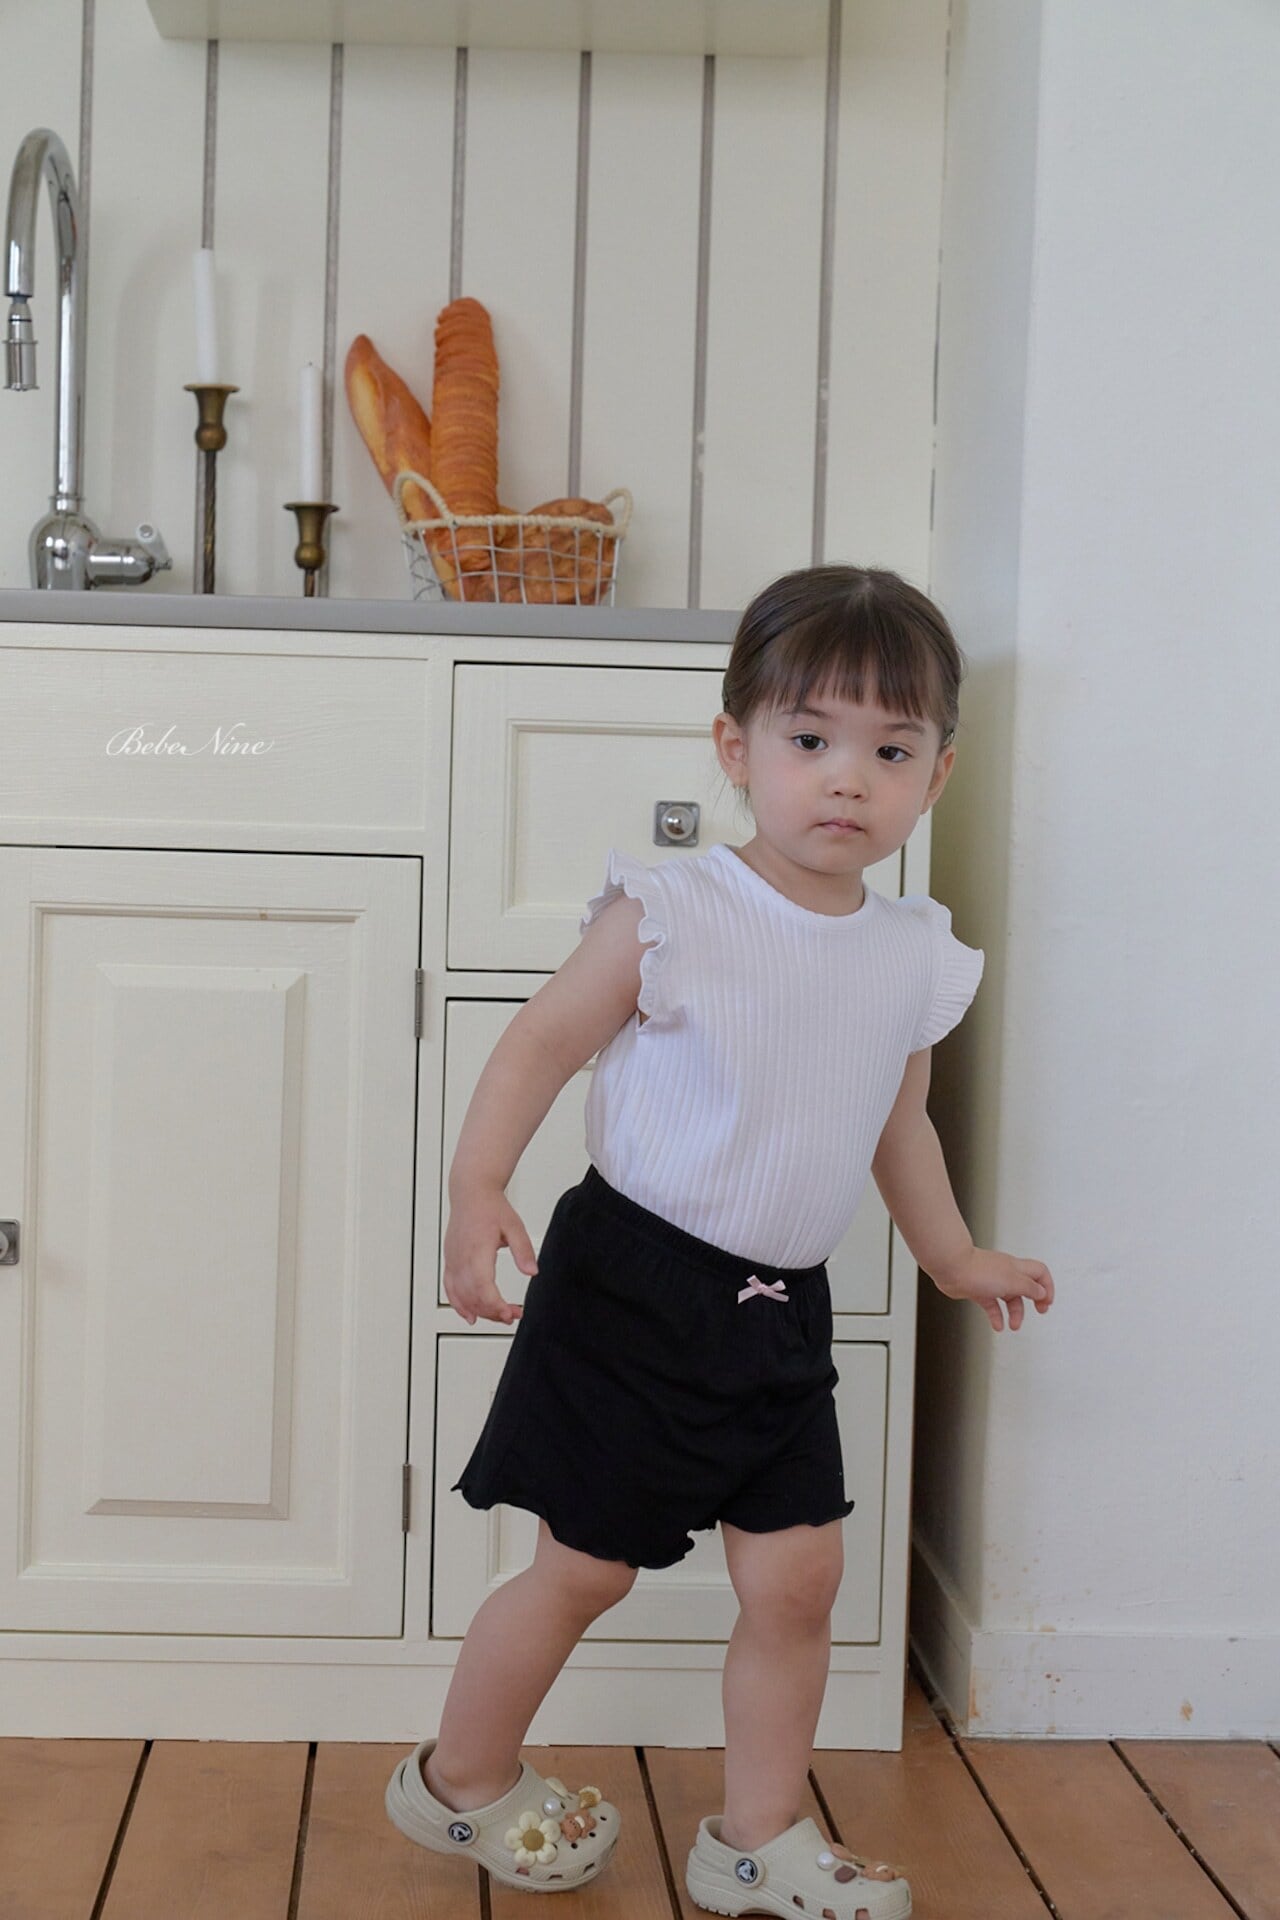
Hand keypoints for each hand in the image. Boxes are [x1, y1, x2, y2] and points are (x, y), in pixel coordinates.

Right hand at [442, 1187, 538, 1325]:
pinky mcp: (449, 1261)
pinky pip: (450, 1288)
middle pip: (473, 1297)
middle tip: (513, 1315)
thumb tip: (532, 1272)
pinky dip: (458, 1305)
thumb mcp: (514, 1226)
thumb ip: (523, 1250)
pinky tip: (470, 1316)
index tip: (511, 1314)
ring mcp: (453, 1261)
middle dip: (493, 1312)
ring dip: (480, 1311)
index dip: (495, 1305)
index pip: (483, 1287)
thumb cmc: (491, 1207)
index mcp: (477, 1250)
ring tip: (500, 1316)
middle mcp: (461, 1258)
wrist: (471, 1193)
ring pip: (461, 1296)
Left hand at [931, 1246, 1053, 1331]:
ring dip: (1015, 1313)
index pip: (1040, 1272)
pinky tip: (998, 1326)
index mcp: (1016, 1267)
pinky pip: (992, 1305)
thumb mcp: (1012, 1281)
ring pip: (1010, 1299)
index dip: (1047, 1286)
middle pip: (1027, 1287)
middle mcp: (1006, 1273)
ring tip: (1014, 1326)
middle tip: (1041, 1311)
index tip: (1047, 1302)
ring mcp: (991, 1282)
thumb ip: (1029, 1288)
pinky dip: (997, 1317)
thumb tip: (1042, 1293)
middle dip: (1036, 1300)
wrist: (951, 1268)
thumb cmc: (979, 1271)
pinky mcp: (978, 1291)